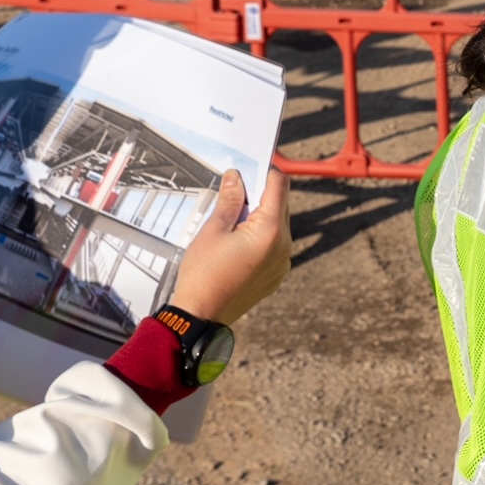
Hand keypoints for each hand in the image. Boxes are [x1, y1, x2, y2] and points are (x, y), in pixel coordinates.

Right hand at [171, 167, 291, 324]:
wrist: (200, 317)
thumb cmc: (203, 274)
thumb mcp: (213, 230)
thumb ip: (231, 200)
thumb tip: (236, 177)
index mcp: (270, 230)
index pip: (279, 186)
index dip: (265, 172)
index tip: (250, 168)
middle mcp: (284, 246)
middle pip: (281, 205)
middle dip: (261, 195)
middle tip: (235, 192)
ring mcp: (282, 263)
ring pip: (278, 226)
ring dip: (261, 217)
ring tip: (232, 222)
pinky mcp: (275, 276)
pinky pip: (275, 247)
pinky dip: (261, 238)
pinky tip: (237, 244)